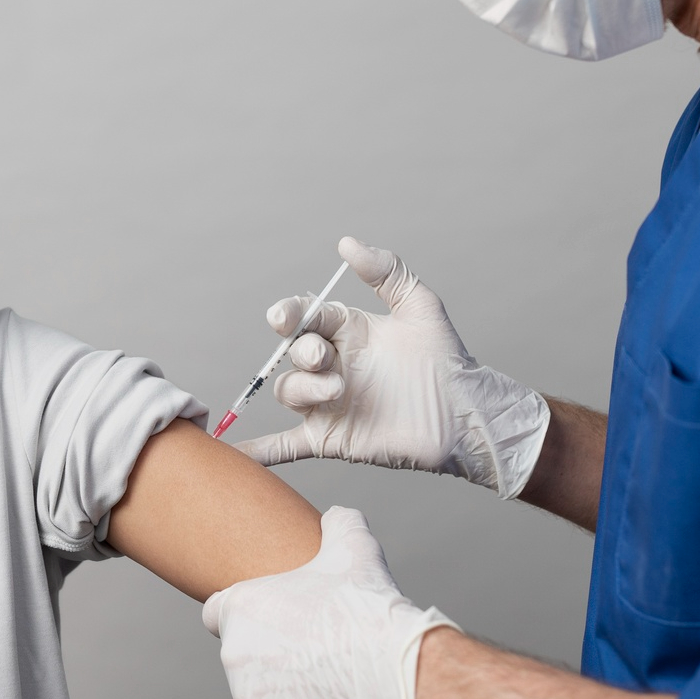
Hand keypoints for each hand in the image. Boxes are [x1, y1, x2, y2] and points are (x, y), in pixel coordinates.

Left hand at [202, 507, 456, 698]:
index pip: (219, 612)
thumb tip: (338, 515)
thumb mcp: (352, 547)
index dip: (247, 617)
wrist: (388, 669)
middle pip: (241, 655)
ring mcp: (242, 694)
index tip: (276, 624)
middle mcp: (231, 649)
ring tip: (320, 685)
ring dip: (278, 693)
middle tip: (311, 656)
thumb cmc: (367, 607)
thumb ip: (337, 523)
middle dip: (269, 657)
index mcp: (240, 605)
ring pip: (253, 695)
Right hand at [236, 238, 549, 498]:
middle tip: (324, 358)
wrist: (465, 415)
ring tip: (336, 392)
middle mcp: (332, 365)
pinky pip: (286, 445)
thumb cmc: (447, 358)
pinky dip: (259, 451)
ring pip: (289, 391)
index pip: (305, 315)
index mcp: (347, 331)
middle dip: (302, 352)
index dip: (290, 314)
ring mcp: (329, 403)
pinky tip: (233, 454)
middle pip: (292, 353)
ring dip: (302, 389)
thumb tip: (346, 243)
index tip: (284, 318)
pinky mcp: (332, 438)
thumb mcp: (419, 305)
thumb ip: (385, 271)